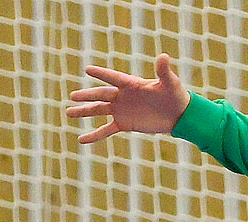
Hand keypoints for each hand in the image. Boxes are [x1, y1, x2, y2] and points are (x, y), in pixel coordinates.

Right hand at [67, 54, 191, 144]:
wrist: (178, 114)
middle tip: (72, 96)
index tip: (88, 69)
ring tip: (69, 112)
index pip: (113, 78)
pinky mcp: (124, 123)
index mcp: (131, 84)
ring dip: (84, 112)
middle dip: (87, 96)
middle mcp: (123, 96)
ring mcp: (122, 110)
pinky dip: (94, 135)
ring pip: (99, 110)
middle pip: (101, 95)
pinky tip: (81, 139)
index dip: (102, 74)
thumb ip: (164, 71)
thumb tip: (164, 56)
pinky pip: (106, 130)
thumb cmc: (175, 95)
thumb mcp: (170, 83)